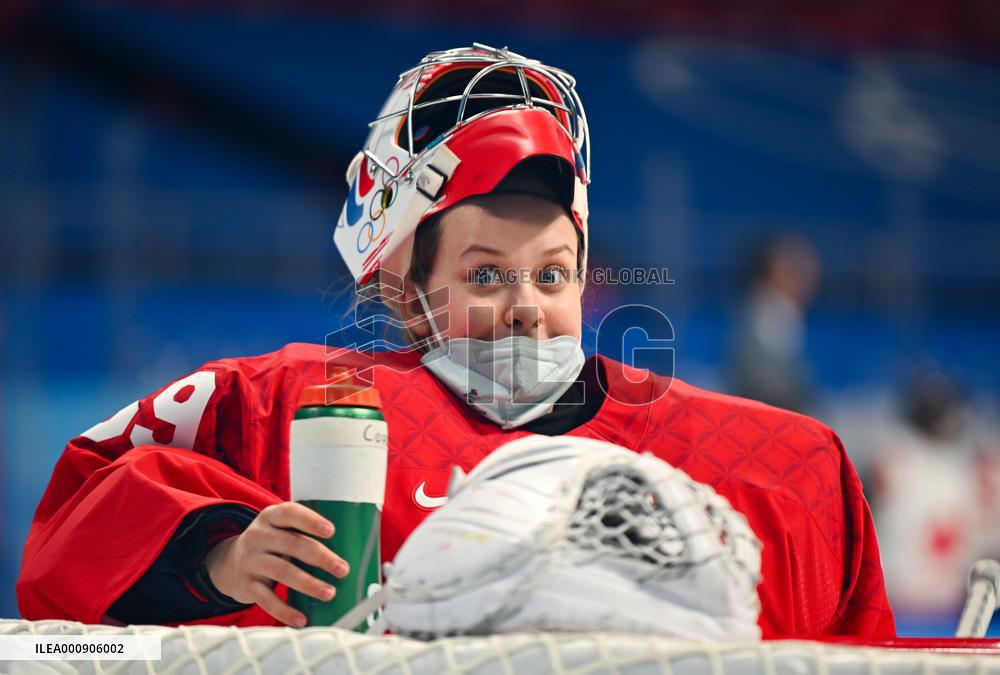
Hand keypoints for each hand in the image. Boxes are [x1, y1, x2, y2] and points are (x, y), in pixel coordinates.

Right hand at [204, 502, 349, 626]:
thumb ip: (303, 533)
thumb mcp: (280, 529)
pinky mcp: (246, 585)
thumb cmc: (270, 544)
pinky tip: (302, 619)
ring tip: (329, 593)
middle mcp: (258, 536)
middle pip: (292, 545)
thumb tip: (351, 547)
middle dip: (320, 557)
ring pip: (283, 572)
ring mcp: (250, 561)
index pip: (290, 513)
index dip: (310, 521)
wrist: (228, 563)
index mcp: (270, 517)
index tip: (331, 531)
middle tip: (342, 569)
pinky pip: (267, 599)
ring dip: (309, 584)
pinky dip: (285, 611)